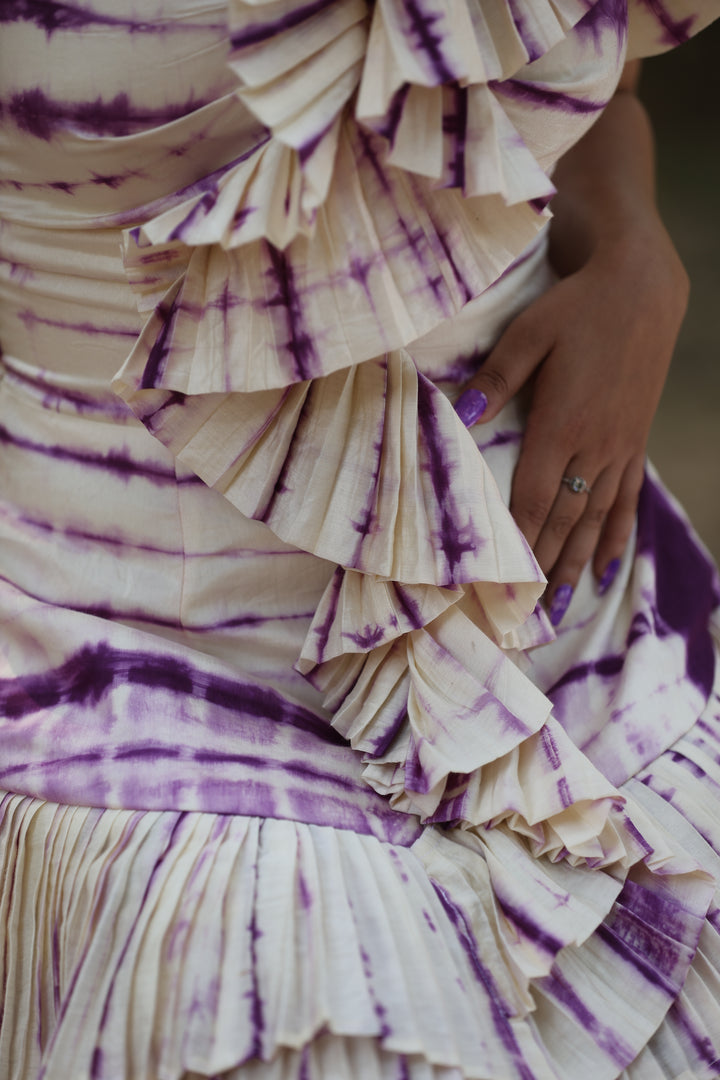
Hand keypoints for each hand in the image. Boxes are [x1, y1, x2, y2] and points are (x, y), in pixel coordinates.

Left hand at [456, 225, 688, 622]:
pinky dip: (616, 536)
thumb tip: (460, 416)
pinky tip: (608, 566)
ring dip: (576, 564)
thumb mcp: (528, 333)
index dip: (518, 545)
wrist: (643, 287)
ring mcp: (619, 448)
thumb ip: (495, 380)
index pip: (533, 500)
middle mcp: (593, 447)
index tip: (501, 583)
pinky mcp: (635, 441)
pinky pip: (626, 499)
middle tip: (526, 615)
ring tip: (563, 605)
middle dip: (543, 569)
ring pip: (595, 519)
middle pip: (564, 521)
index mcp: (562, 425)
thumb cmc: (578, 306)